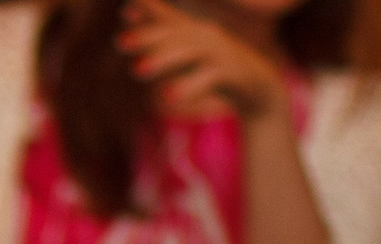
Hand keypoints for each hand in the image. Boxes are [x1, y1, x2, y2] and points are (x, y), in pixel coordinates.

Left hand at [118, 0, 285, 122]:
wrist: (261, 87)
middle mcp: (207, 36)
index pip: (168, 21)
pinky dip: (188, 85)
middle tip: (119, 43)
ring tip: (136, 70)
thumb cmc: (218, 66)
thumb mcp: (189, 50)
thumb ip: (164, 31)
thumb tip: (128, 9)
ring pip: (190, 51)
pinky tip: (166, 97)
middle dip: (148, 36)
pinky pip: (208, 77)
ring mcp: (221, 52)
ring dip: (163, 59)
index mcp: (195, 32)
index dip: (149, 12)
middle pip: (176, 33)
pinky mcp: (234, 72)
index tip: (125, 11)